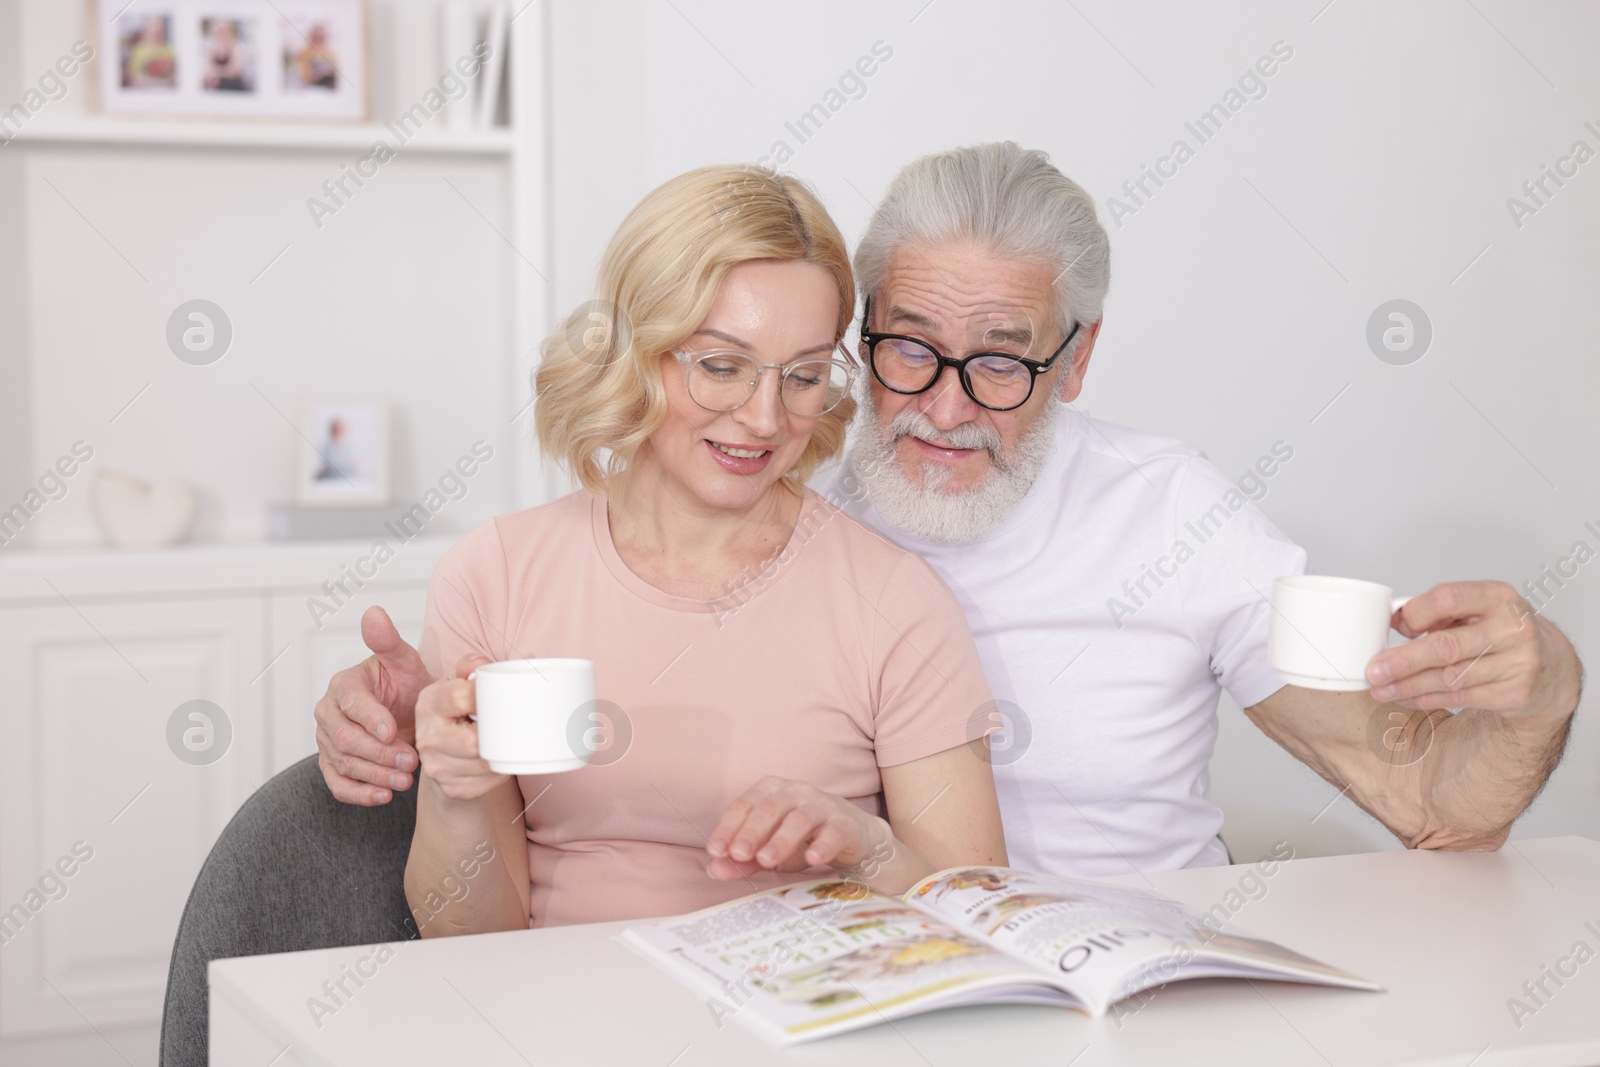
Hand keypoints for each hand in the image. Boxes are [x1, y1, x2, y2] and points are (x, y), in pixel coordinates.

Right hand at [314, 606, 432, 804]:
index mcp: (343, 685)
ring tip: (406, 780)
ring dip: (375, 775)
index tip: (396, 731)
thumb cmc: (407, 685)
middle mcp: (328, 713)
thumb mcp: (405, 662)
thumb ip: (388, 641)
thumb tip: (373, 612)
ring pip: (343, 764)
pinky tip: (383, 797)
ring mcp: (327, 741)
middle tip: (411, 762)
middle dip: (379, 753)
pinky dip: (359, 794)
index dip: (372, 720)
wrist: (412, 714)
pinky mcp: (332, 765)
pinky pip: (337, 784)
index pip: (351, 704)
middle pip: (345, 739)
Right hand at [415, 653, 502, 801]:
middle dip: (496, 733)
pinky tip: (499, 759)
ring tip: (507, 740)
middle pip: (472, 741)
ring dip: (502, 753)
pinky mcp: (452, 788)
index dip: (486, 696)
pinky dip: (500, 771)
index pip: (458, 697)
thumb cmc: (458, 713)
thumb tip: (482, 664)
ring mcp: (437, 766)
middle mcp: (427, 736)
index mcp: (429, 703)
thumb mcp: (459, 683)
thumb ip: (470, 666)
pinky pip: (487, 782)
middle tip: (510, 724)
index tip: (501, 696)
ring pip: (484, 764)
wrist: (444, 753)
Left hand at [706, 777, 891, 881]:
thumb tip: (714, 869)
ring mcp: (822, 805)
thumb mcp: (769, 850)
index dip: (727, 828)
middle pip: (769, 808)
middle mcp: (795, 791)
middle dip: (751, 832)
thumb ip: (743, 860)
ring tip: (766, 860)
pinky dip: (822, 845)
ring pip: (799, 819)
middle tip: (737, 854)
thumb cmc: (803, 839)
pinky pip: (833, 832)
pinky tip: (812, 859)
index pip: (744, 805)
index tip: (715, 851)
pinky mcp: (845, 822)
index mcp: (771, 791)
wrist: (851, 837)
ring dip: (781, 840)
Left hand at [1366, 581, 1581, 718]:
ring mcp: (1518, 663)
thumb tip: (1392, 620)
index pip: (1448, 598)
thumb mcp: (1477, 610)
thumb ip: (1439, 612)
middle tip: (1372, 670)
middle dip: (1402, 661)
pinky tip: (1405, 697)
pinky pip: (1460, 698)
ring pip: (1450, 678)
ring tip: (1379, 689)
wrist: (1553, 667)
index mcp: (1498, 597)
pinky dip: (1426, 699)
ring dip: (1408, 686)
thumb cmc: (1501, 631)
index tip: (1394, 627)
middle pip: (1446, 647)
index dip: (1415, 613)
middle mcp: (1512, 629)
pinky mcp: (1515, 693)